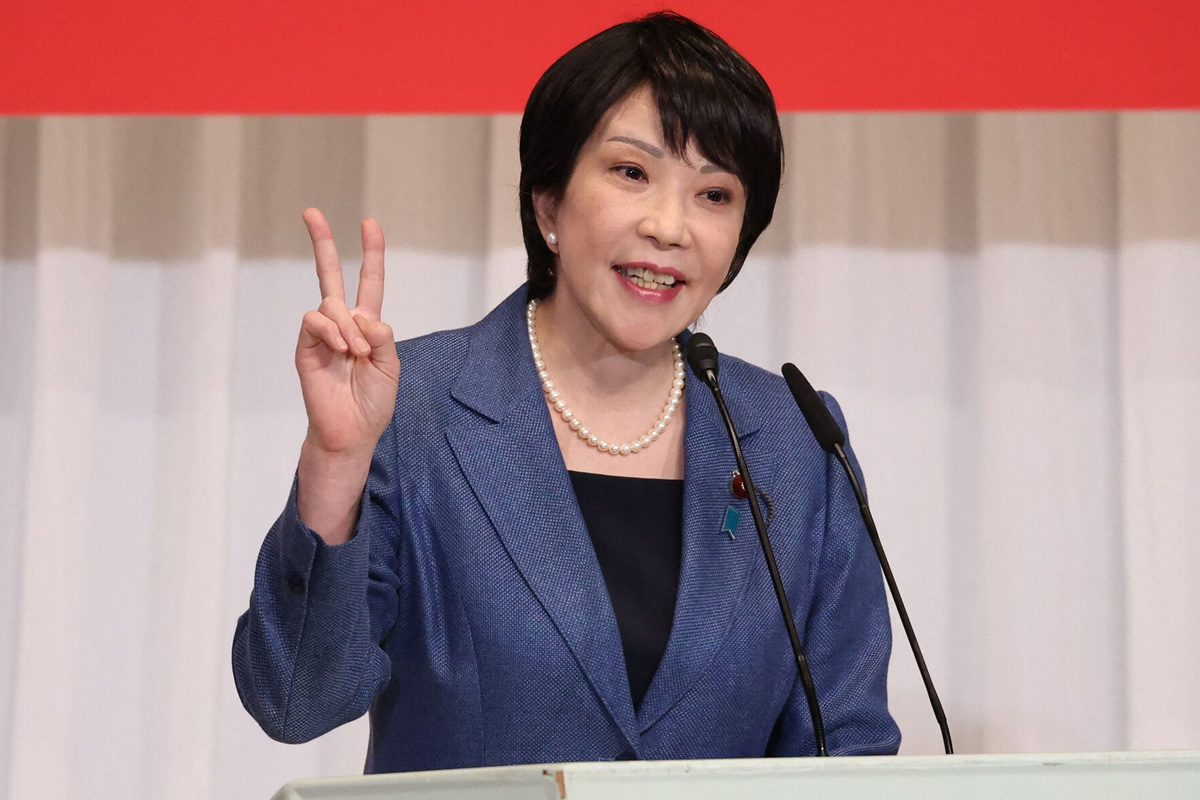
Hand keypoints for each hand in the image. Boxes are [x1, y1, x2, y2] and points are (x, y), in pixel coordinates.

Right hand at [296, 208, 399, 460]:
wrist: (351, 431)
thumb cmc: (373, 402)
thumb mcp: (391, 365)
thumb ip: (382, 336)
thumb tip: (360, 315)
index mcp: (368, 325)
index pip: (368, 281)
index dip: (371, 253)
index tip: (370, 224)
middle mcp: (343, 324)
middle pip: (331, 274)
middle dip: (322, 242)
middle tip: (311, 212)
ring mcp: (322, 334)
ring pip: (331, 304)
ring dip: (349, 327)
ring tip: (355, 354)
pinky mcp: (306, 347)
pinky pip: (315, 321)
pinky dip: (333, 331)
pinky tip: (342, 350)